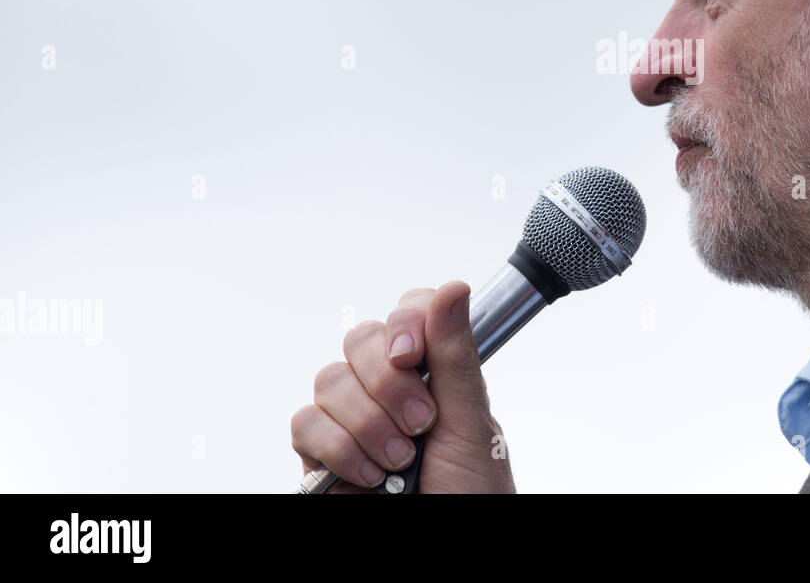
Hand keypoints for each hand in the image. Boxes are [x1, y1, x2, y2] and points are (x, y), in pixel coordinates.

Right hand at [292, 281, 515, 492]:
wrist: (446, 553)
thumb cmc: (472, 493)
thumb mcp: (473, 423)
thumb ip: (456, 355)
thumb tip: (452, 287)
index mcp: (434, 372)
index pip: (408, 311)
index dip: (405, 322)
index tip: (413, 355)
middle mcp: (390, 388)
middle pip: (360, 339)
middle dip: (387, 383)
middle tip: (421, 424)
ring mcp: (352, 419)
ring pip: (329, 380)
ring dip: (368, 424)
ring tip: (401, 461)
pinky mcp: (321, 454)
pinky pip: (304, 423)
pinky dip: (338, 449)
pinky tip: (369, 477)